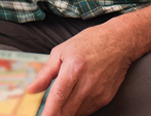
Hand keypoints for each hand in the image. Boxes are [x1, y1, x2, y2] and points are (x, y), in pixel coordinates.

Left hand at [24, 23, 141, 115]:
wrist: (119, 42)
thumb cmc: (90, 43)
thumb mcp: (61, 51)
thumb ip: (45, 74)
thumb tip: (32, 89)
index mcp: (74, 68)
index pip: (59, 95)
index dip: (50, 111)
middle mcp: (87, 82)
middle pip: (67, 110)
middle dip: (56, 115)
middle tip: (48, 114)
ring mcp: (98, 92)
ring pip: (77, 113)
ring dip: (66, 113)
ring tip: (60, 105)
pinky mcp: (105, 98)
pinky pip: (87, 111)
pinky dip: (77, 110)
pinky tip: (74, 101)